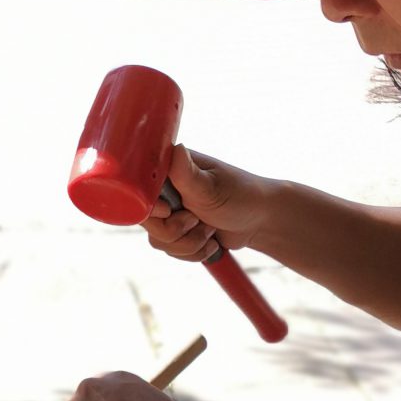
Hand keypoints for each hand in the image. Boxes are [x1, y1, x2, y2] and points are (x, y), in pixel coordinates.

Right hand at [143, 144, 272, 262]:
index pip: (139, 190)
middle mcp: (166, 189)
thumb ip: (186, 173)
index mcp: (169, 169)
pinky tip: (210, 242)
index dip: (150, 207)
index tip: (168, 211)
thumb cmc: (240, 196)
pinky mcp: (178, 232)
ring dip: (188, 243)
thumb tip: (175, 147)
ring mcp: (171, 212)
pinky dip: (193, 252)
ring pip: (158, 240)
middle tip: (197, 220)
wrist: (260, 222)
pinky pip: (170, 250)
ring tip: (210, 230)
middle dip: (176, 230)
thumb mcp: (211, 187)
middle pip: (147, 221)